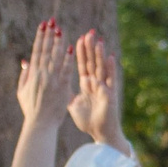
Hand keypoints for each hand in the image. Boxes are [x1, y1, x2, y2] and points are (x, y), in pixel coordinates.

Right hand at [16, 20, 70, 127]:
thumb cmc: (31, 109)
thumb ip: (24, 75)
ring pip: (55, 57)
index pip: (37, 51)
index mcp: (32, 74)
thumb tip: (26, 61)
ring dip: (58, 42)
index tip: (43, 25)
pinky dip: (67, 59)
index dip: (40, 37)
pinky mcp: (61, 87)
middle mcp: (41, 74)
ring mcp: (52, 80)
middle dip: (48, 35)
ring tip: (61, 29)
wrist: (40, 123)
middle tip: (52, 21)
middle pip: (45, 50)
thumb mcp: (22, 91)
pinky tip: (71, 48)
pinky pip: (65, 70)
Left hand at [68, 30, 124, 147]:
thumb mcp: (73, 104)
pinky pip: (110, 79)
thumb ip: (66, 93)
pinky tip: (111, 57)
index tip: (78, 39)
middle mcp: (96, 83)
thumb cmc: (88, 121)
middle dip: (90, 48)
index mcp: (87, 85)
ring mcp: (104, 87)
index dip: (80, 52)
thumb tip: (57, 84)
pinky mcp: (110, 94)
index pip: (82, 65)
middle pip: (92, 62)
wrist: (100, 134)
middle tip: (89, 32)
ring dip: (100, 54)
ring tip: (98, 40)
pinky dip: (111, 68)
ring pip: (101, 67)